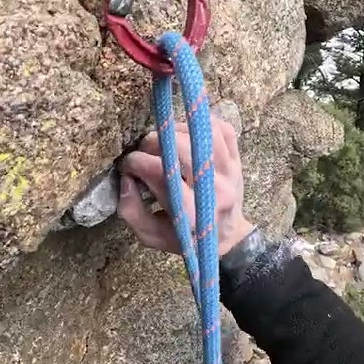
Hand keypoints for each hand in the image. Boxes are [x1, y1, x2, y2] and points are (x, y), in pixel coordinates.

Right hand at [117, 116, 254, 256]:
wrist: (228, 238)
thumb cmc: (186, 238)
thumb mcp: (152, 235)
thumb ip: (131, 211)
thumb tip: (126, 178)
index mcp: (191, 211)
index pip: (161, 172)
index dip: (136, 162)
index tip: (128, 165)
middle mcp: (213, 188)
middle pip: (181, 147)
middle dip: (154, 143)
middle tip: (145, 152)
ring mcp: (229, 171)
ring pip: (201, 133)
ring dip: (175, 131)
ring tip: (164, 142)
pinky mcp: (237, 160)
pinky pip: (222, 129)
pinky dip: (202, 124)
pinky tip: (186, 135)